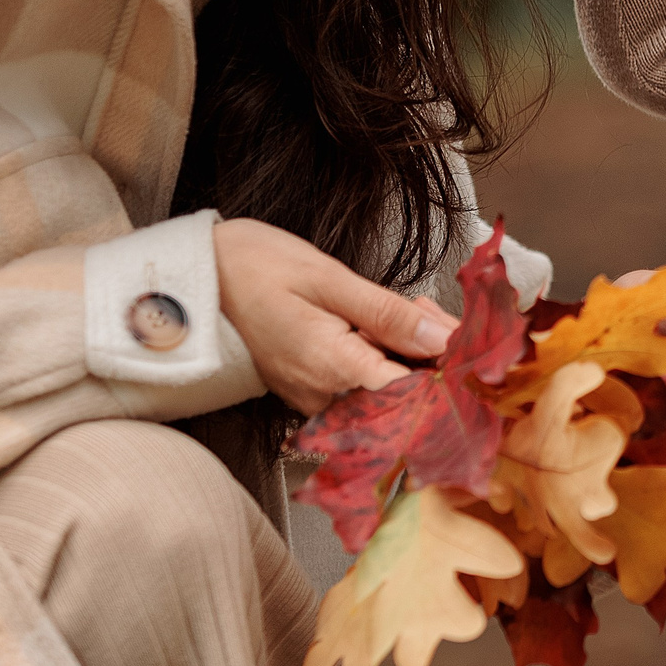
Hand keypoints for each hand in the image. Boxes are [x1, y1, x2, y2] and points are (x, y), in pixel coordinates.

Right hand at [212, 218, 455, 414]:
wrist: (198, 277)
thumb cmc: (255, 267)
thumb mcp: (329, 278)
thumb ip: (388, 313)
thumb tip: (442, 338)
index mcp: (332, 366)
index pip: (411, 396)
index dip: (447, 372)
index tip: (466, 344)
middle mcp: (324, 395)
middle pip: (405, 393)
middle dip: (430, 351)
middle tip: (424, 308)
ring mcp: (316, 398)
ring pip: (387, 387)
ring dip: (408, 350)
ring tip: (401, 308)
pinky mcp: (312, 393)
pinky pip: (363, 383)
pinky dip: (383, 354)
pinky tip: (378, 325)